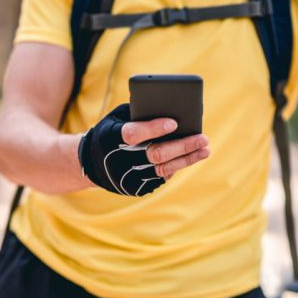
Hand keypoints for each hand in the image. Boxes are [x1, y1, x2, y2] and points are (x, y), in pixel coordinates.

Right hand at [78, 103, 209, 195]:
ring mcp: (128, 177)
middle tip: (203, 138)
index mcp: (112, 138)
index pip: (134, 133)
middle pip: (156, 154)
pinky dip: (176, 166)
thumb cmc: (110, 133)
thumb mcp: (117, 118)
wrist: (92, 164)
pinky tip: (190, 157)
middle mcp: (120, 159)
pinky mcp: (136, 188)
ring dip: (187, 159)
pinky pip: (161, 177)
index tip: (174, 123)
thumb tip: (168, 109)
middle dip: (182, 146)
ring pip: (163, 169)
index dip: (153, 129)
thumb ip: (138, 112)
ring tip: (205, 150)